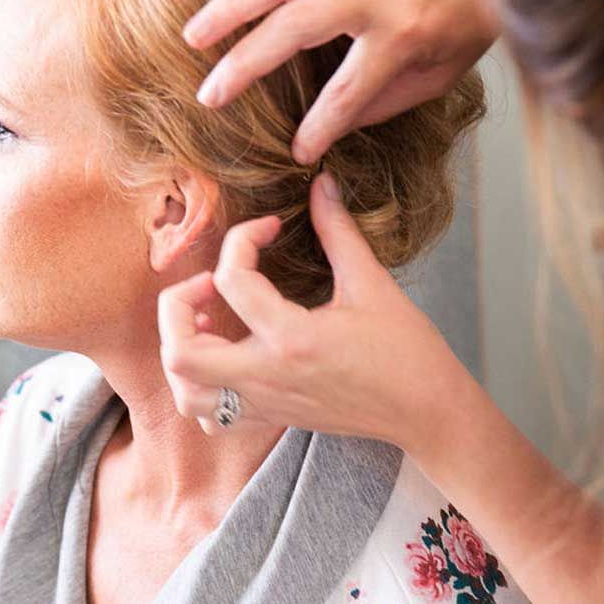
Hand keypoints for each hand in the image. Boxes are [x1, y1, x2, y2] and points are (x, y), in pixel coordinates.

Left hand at [157, 172, 466, 446]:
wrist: (426, 410)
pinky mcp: (272, 418)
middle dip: (177, 308)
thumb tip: (321, 184)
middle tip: (208, 284)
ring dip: (182, 352)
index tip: (268, 228)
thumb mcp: (373, 283)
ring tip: (208, 321)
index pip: (231, 280)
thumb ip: (338, 231)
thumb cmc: (406, 350)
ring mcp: (266, 403)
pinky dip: (201, 389)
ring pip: (187, 393)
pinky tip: (224, 357)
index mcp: (292, 338)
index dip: (242, 239)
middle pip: (180, 352)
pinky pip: (210, 419)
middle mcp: (268, 377)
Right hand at [184, 0, 500, 165]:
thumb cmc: (470, 13)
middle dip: (245, 68)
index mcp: (399, 36)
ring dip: (230, 5)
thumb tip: (338, 123)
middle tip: (209, 96)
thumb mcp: (441, 73)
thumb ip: (388, 99)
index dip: (318, 129)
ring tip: (194, 36)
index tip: (296, 152)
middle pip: (292, 32)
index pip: (345, 95)